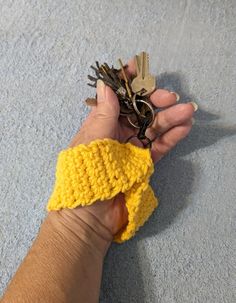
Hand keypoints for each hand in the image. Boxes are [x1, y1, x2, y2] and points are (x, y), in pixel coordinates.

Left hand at [55, 59, 196, 249]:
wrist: (89, 214)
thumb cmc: (85, 173)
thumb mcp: (93, 139)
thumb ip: (104, 113)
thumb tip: (105, 84)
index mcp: (101, 123)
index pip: (116, 98)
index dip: (127, 83)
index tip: (139, 68)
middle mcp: (117, 133)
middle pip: (140, 111)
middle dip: (156, 102)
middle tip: (172, 97)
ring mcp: (131, 148)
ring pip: (153, 128)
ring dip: (170, 119)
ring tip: (188, 111)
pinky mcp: (143, 164)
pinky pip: (158, 147)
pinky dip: (171, 137)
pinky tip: (184, 128)